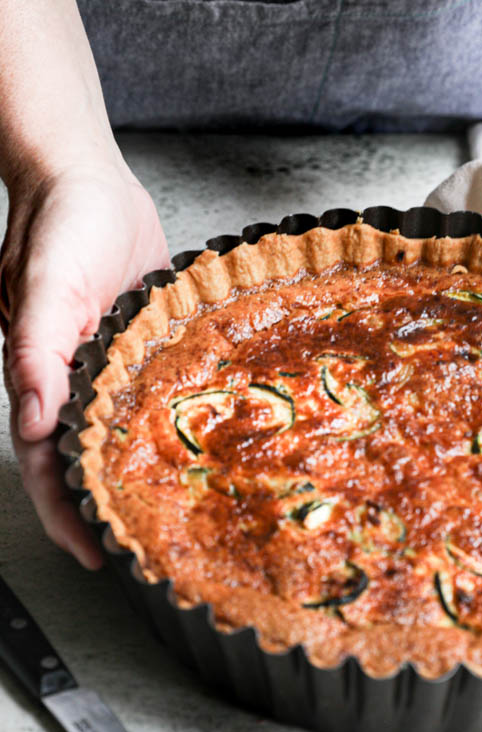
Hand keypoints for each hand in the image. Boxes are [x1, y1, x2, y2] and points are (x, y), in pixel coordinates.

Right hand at [1, 158, 170, 567]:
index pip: (48, 461)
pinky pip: (154, 392)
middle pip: (87, 456)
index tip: (92, 553)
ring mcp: (111, 362)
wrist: (89, 177)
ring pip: (122, 430)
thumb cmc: (60, 222)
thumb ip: (35, 352)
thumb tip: (30, 420)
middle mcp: (77, 377)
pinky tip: (202, 441)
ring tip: (175, 511)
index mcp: (45, 374)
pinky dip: (170, 421)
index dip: (65, 512)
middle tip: (145, 546)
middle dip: (108, 503)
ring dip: (140, 469)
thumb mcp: (45, 284)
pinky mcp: (144, 342)